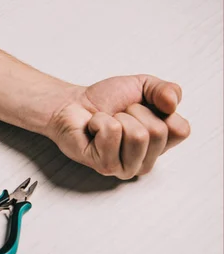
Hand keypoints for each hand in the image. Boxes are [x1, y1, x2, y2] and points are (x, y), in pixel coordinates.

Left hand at [47, 75, 190, 178]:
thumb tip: (172, 103)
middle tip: (119, 115)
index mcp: (160, 145)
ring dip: (118, 118)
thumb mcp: (143, 86)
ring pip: (137, 135)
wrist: (72, 104)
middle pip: (158, 132)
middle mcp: (146, 161)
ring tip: (107, 122)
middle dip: (135, 112)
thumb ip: (166, 90)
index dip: (160, 109)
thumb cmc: (106, 100)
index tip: (141, 107)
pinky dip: (100, 121)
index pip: (181, 130)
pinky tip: (93, 130)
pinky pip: (112, 133)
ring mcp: (125, 168)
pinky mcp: (105, 166)